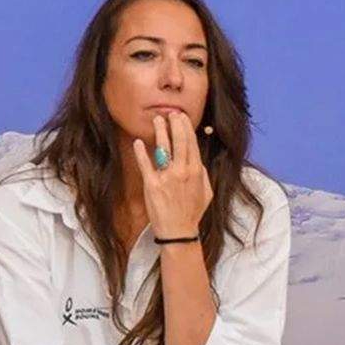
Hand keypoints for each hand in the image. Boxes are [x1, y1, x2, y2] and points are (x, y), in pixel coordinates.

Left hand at [130, 110, 211, 240]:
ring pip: (164, 148)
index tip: (182, 118)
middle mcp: (183, 172)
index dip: (186, 129)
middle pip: (180, 142)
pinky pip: (146, 164)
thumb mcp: (206, 194)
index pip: (192, 145)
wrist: (179, 230)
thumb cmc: (192, 213)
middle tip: (171, 113)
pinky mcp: (152, 184)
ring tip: (157, 120)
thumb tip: (197, 162)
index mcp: (196, 172)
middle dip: (175, 125)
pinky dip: (141, 152)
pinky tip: (139, 142)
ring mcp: (167, 177)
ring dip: (160, 132)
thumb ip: (202, 175)